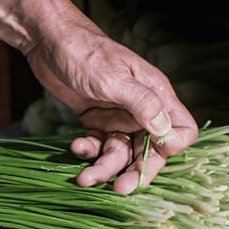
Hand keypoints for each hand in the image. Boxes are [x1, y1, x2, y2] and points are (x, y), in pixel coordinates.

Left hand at [25, 23, 197, 193]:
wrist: (47, 39)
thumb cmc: (83, 51)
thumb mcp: (112, 78)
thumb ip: (141, 103)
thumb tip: (167, 132)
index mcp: (155, 94)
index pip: (181, 130)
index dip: (170, 147)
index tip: (150, 154)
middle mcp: (141, 108)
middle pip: (151, 150)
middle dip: (135, 171)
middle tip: (119, 189)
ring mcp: (118, 115)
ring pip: (121, 152)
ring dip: (105, 167)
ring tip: (84, 177)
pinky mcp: (96, 119)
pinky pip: (99, 146)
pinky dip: (89, 152)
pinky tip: (75, 147)